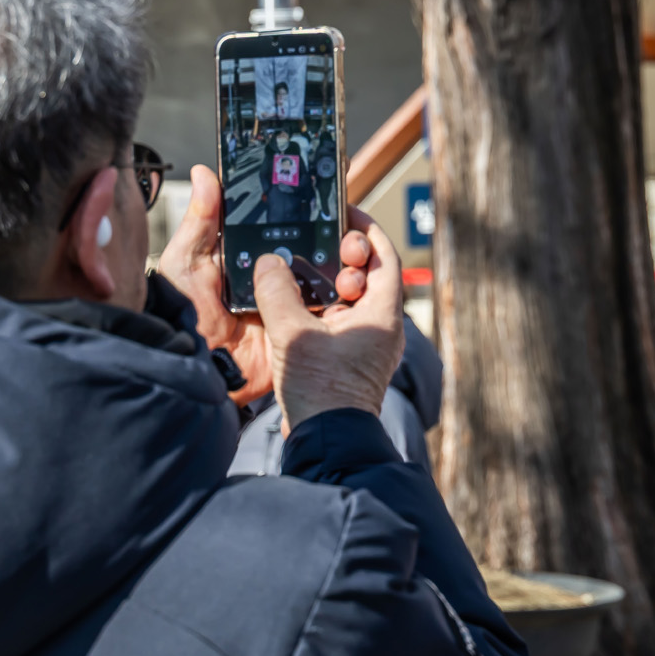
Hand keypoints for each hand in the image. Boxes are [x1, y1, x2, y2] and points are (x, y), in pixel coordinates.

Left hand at [153, 165, 372, 404]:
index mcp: (250, 255)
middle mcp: (275, 276)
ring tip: (355, 254)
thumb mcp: (186, 263)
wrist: (195, 369)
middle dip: (339, 234)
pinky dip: (346, 300)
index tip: (331, 184)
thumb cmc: (181, 315)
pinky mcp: (303, 330)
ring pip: (331, 277)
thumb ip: (201, 221)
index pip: (285, 224)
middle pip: (317, 247)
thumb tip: (203, 172)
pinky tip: (355, 285)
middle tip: (349, 226)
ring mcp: (292, 303)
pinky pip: (331, 313)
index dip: (308, 207)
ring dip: (348, 264)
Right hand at [254, 221, 403, 433]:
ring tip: (297, 271)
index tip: (345, 213)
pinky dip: (320, 307)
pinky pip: (339, 321)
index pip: (384, 257)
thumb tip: (269, 262)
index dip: (366, 231)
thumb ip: (278, 292)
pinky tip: (292, 304)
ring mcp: (367, 346)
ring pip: (351, 299)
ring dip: (325, 283)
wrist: (326, 442)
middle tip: (316, 245)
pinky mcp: (350, 361)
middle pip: (368, 275)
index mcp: (383, 315)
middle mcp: (382, 328)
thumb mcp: (293, 334)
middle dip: (341, 257)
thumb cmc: (321, 392)